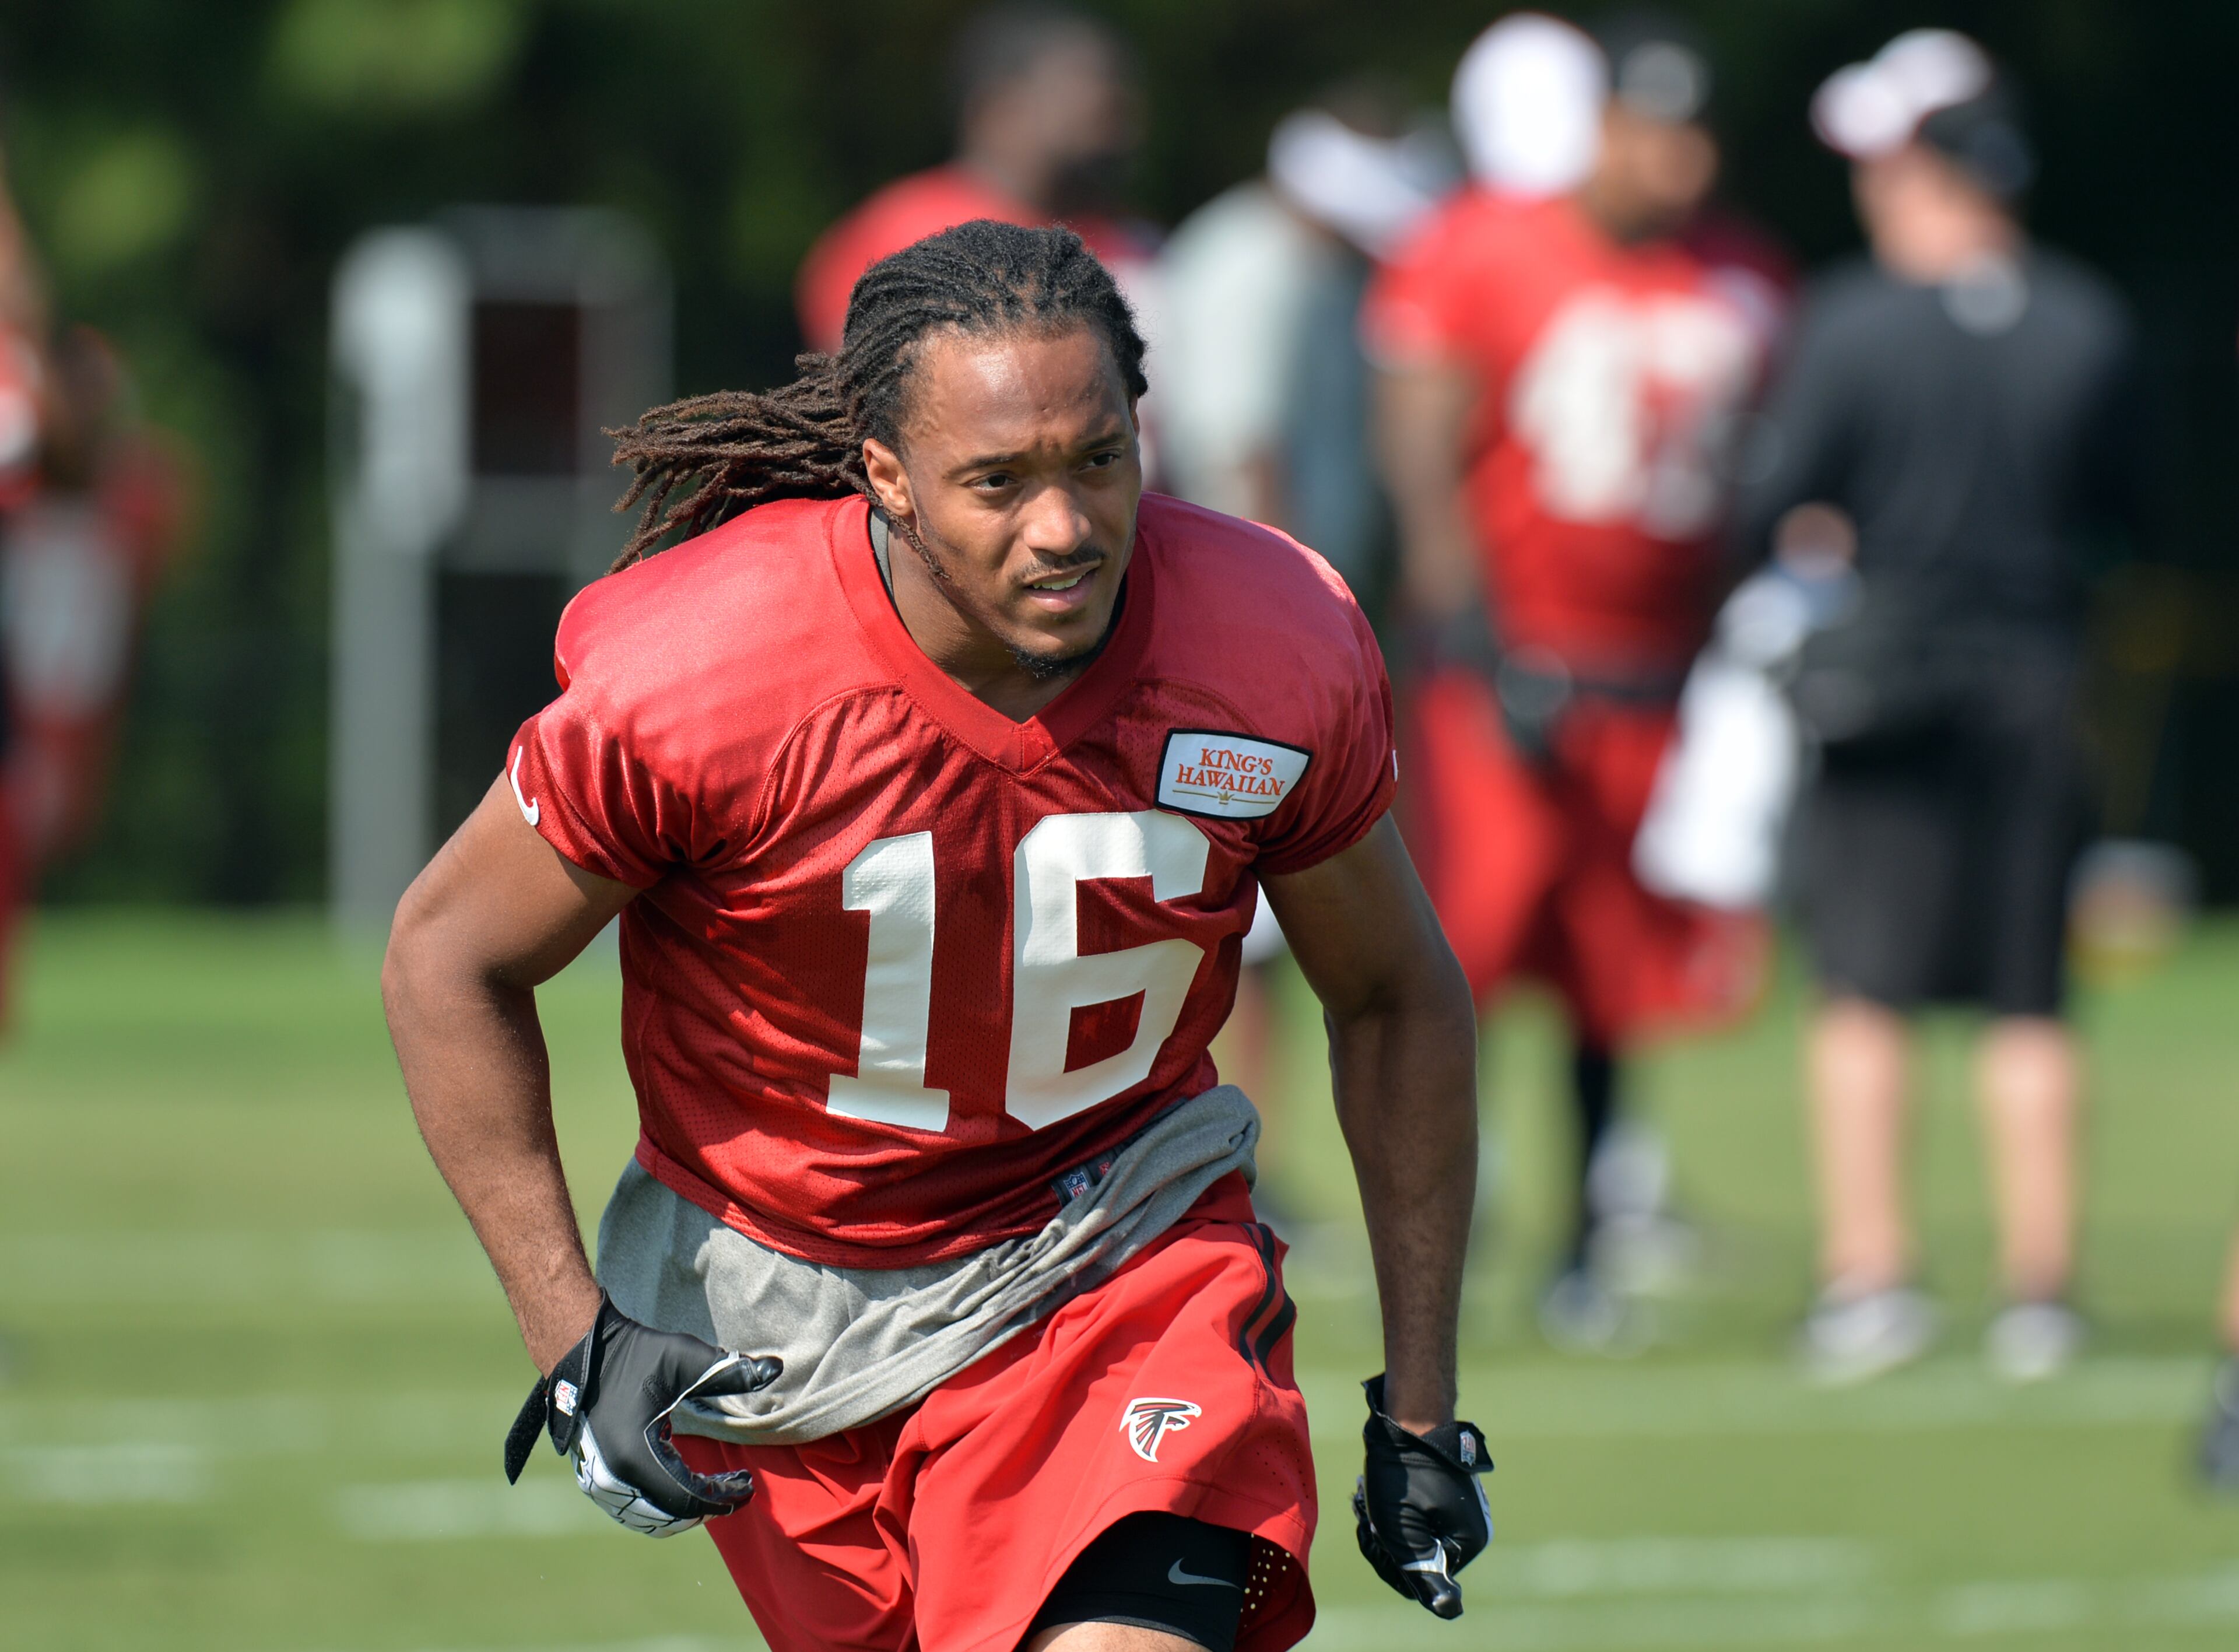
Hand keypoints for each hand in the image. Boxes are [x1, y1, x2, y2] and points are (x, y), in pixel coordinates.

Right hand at [503, 1296, 780, 1536]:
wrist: (583, 1350)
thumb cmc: (637, 1353)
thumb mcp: (687, 1359)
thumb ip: (731, 1370)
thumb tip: (776, 1369)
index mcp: (636, 1456)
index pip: (688, 1497)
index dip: (722, 1497)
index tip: (748, 1486)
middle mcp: (613, 1478)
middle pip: (670, 1515)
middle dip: (707, 1506)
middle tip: (737, 1489)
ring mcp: (598, 1481)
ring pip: (649, 1518)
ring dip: (684, 1511)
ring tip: (714, 1490)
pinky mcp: (592, 1477)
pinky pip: (630, 1509)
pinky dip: (660, 1508)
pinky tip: (682, 1487)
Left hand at [1352, 1373, 1493, 1617]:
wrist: (1407, 1414)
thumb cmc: (1403, 1471)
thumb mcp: (1401, 1530)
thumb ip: (1419, 1572)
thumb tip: (1450, 1609)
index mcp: (1468, 1542)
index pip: (1421, 1579)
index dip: (1388, 1561)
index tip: (1370, 1531)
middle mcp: (1471, 1529)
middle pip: (1416, 1559)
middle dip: (1383, 1539)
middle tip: (1364, 1509)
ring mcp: (1459, 1509)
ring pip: (1411, 1536)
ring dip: (1382, 1522)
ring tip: (1365, 1495)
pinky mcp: (1445, 1493)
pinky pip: (1415, 1515)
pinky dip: (1391, 1508)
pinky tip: (1373, 1489)